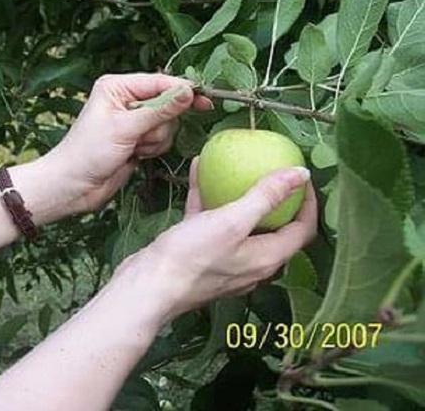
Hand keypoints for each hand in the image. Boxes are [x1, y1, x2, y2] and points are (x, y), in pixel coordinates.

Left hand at [48, 72, 212, 213]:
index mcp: (117, 86)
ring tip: (133, 147)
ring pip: (167, 124)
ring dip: (155, 139)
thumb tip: (188, 92)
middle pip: (168, 103)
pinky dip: (152, 148)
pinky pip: (161, 139)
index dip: (182, 91)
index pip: (160, 82)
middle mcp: (126, 99)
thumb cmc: (88, 152)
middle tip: (141, 136)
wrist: (73, 185)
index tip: (205, 100)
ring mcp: (133, 120)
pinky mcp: (137, 139)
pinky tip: (134, 154)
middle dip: (160, 123)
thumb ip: (160, 110)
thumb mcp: (125, 128)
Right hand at [115, 157, 317, 320]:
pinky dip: (208, 199)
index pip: (302, 229)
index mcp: (266, 257)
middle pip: (274, 228)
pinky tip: (197, 172)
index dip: (307, 202)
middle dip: (277, 198)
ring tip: (236, 166)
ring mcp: (224, 260)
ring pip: (240, 224)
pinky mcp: (199, 255)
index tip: (300, 174)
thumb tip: (300, 173)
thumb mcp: (231, 221)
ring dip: (239, 195)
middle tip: (272, 170)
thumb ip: (265, 196)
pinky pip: (210, 222)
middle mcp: (250, 262)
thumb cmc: (192, 258)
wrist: (148, 287)